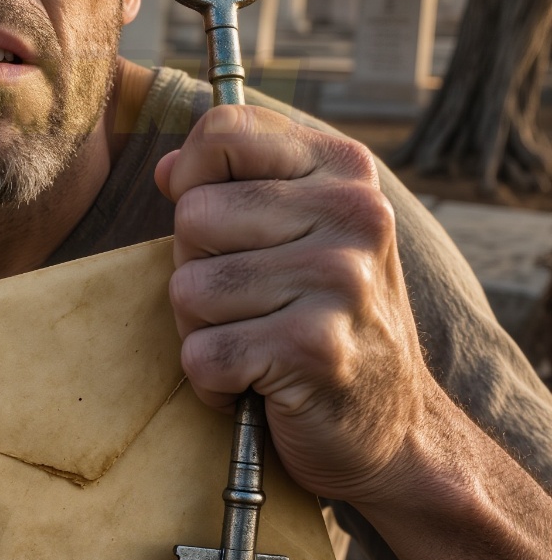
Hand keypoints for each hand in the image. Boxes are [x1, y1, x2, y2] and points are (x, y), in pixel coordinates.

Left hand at [153, 104, 439, 505]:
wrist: (394, 428)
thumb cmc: (326, 318)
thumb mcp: (301, 230)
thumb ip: (239, 185)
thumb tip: (166, 167)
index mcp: (344, 170)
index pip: (223, 131)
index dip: (190, 176)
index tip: (215, 222)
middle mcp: (353, 214)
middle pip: (192, 215)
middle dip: (196, 267)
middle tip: (249, 303)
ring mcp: (339, 280)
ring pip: (188, 288)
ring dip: (203, 330)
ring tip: (255, 342)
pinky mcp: (315, 350)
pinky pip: (202, 354)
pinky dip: (213, 382)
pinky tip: (258, 383)